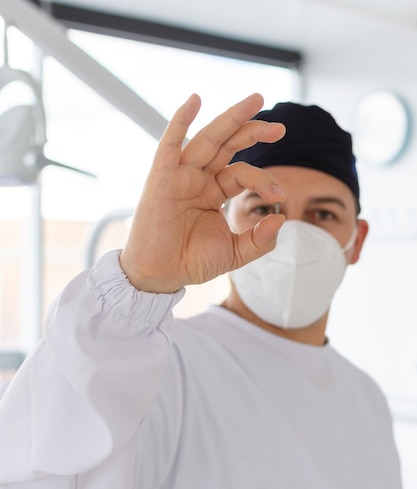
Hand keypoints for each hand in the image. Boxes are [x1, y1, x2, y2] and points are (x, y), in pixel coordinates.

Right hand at [120, 93, 285, 292]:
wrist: (161, 276)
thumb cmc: (191, 262)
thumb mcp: (234, 253)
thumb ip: (259, 240)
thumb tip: (282, 218)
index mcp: (213, 191)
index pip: (242, 173)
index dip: (263, 180)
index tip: (279, 196)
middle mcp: (198, 178)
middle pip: (227, 145)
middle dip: (253, 131)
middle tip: (280, 127)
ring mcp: (179, 175)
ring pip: (207, 139)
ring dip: (231, 118)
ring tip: (255, 100)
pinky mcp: (161, 178)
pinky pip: (170, 145)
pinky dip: (180, 121)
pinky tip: (194, 100)